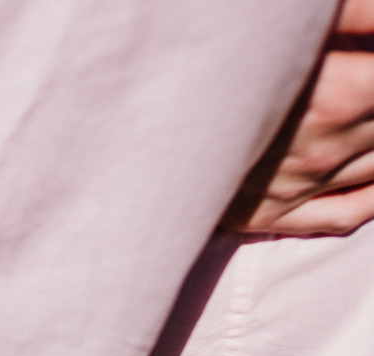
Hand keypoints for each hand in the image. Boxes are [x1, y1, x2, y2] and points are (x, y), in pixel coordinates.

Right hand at [229, 0, 373, 236]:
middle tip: (361, 89)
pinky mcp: (271, 214)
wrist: (129, 123)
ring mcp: (298, 188)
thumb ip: (356, 13)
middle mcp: (324, 150)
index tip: (369, 50)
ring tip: (363, 114)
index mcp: (338, 95)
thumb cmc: (209, 57)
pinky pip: (348, 213)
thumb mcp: (292, 25)